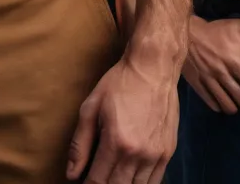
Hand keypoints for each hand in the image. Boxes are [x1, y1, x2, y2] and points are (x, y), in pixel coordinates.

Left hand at [66, 49, 179, 183]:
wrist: (153, 67)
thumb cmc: (119, 83)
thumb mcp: (91, 107)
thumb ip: (80, 143)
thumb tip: (72, 174)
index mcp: (116, 142)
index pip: (98, 181)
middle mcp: (138, 154)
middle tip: (96, 180)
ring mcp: (155, 155)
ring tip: (111, 177)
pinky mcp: (168, 153)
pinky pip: (154, 181)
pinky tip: (130, 177)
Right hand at [182, 15, 239, 115]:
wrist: (185, 31)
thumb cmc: (212, 30)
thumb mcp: (234, 26)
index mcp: (235, 61)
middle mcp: (223, 74)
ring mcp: (209, 80)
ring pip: (227, 106)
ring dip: (234, 106)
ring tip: (235, 102)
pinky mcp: (197, 84)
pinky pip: (211, 103)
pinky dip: (219, 106)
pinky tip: (221, 102)